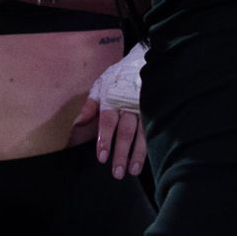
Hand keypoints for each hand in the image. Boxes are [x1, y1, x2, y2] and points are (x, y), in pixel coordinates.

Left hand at [79, 42, 146, 178]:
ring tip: (132, 171)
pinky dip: (153, 147)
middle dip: (121, 153)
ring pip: (143, 135)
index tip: (102, 157)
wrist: (144, 62)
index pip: (108, 122)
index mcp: (113, 99)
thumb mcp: (100, 86)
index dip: (105, 140)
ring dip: (138, 155)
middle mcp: (130, 106)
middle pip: (126, 133)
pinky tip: (153, 160)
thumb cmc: (117, 78)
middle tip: (117, 172)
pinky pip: (157, 131)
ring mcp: (147, 109)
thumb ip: (89, 106)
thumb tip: (77, 124)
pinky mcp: (159, 112)